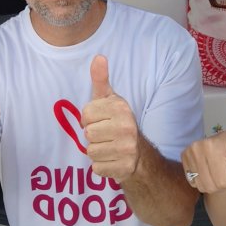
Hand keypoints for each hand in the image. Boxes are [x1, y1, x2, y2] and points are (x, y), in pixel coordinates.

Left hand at [81, 55, 138, 182]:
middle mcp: (127, 127)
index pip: (85, 114)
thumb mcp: (109, 99)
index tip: (100, 120)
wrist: (139, 154)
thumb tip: (98, 57)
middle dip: (92, 136)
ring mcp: (127, 149)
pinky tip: (112, 160)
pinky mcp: (124, 168)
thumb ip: (100, 79)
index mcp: (121, 108)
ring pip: (90, 151)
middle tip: (105, 135)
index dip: (88, 119)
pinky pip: (96, 168)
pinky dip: (101, 166)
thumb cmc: (117, 123)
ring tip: (109, 147)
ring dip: (96, 152)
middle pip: (87, 134)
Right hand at [181, 99, 225, 192]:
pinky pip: (194, 183)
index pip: (223, 179)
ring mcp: (187, 155)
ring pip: (202, 186)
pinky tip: (211, 174)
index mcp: (210, 146)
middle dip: (224, 184)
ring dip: (215, 184)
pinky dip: (205, 182)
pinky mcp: (183, 160)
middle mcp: (195, 149)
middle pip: (212, 184)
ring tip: (222, 173)